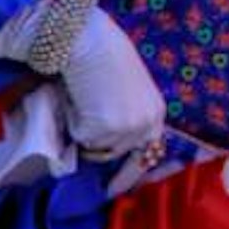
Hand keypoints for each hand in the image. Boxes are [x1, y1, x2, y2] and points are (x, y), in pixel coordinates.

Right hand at [54, 2, 167, 162]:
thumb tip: (101, 145)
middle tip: (87, 136)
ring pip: (96, 149)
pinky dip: (72, 123)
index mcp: (156, 112)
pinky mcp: (104, 129)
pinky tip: (76, 99)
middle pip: (118, 156)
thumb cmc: (102, 55)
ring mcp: (127, 129)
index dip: (130, 172)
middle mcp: (148, 124)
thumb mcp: (125, 91)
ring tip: (81, 101)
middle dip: (100, 150)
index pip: (149, 153)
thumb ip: (122, 115)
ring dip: (84, 132)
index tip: (113, 188)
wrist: (89, 39)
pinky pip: (79, 139)